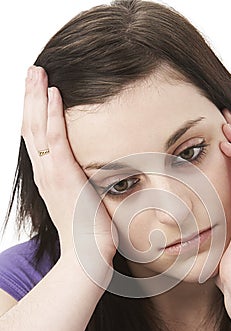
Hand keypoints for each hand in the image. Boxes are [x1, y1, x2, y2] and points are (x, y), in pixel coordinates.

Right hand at [21, 66, 116, 285]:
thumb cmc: (89, 229)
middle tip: (32, 70)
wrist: (88, 253)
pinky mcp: (64, 177)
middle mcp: (45, 172)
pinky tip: (54, 94)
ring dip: (36, 97)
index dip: (35, 111)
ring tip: (37, 72)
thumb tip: (92, 170)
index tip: (38, 88)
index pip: (36, 136)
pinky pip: (56, 140)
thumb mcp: (82, 198)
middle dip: (30, 96)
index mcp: (49, 176)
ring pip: (37, 128)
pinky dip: (53, 116)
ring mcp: (52, 174)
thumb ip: (81, 181)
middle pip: (30, 126)